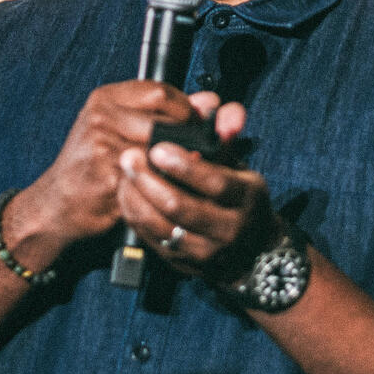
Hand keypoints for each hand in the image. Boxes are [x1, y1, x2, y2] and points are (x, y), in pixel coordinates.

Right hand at [10, 81, 199, 253]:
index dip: (185, 109)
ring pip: (164, 148)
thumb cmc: (92, 162)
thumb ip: (163, 111)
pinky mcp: (110, 176)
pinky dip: (165, 182)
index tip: (192, 124)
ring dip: (179, 161)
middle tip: (194, 150)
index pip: (161, 91)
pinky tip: (165, 187)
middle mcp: (101, 117)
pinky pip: (153, 176)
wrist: (58, 202)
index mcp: (105, 98)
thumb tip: (209, 101)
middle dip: (187, 135)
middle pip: (166, 117)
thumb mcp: (119, 126)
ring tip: (179, 169)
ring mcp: (104, 146)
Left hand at [116, 95, 277, 278]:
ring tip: (124, 171)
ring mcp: (205, 251)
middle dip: (150, 180)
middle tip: (129, 155)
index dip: (185, 166)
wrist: (249, 248)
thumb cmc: (236, 194)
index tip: (159, 148)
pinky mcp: (183, 263)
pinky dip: (134, 213)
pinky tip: (126, 191)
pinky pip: (150, 238)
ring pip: (161, 225)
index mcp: (247, 199)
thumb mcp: (238, 165)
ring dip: (137, 196)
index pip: (216, 184)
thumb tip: (225, 109)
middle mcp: (229, 230)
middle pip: (181, 207)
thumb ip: (226, 136)